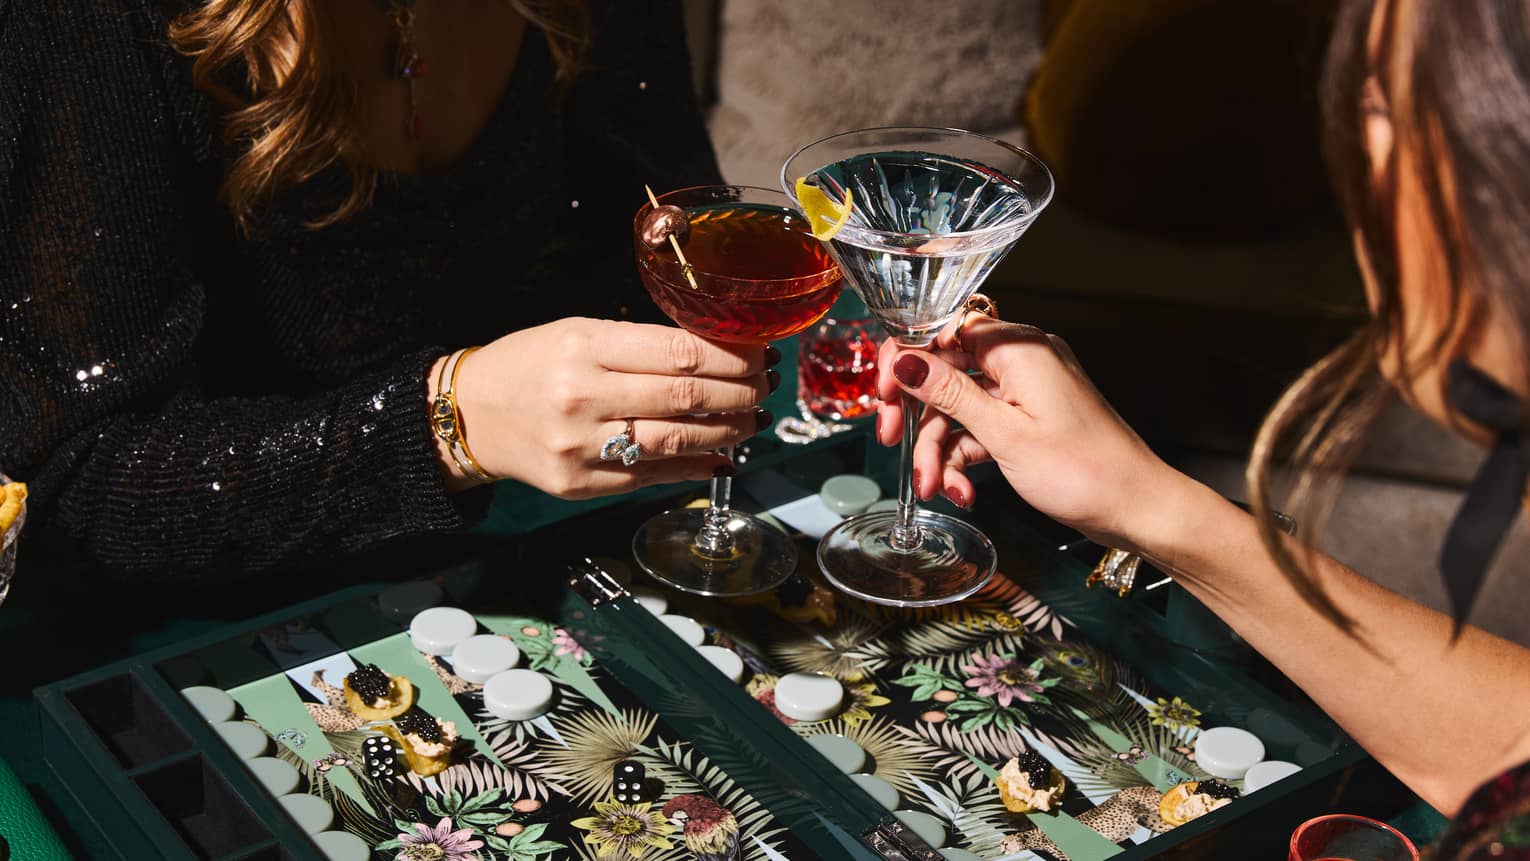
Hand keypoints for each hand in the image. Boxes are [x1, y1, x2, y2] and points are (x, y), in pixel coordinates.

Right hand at [440, 318, 777, 498]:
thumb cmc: (528, 365)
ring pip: (678, 441)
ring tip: (754, 419)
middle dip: (741, 392)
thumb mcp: (577, 333)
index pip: (680, 352)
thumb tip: (716, 355)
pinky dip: (697, 467)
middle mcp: (584, 397)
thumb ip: (640, 344)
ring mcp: (583, 447)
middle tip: (766, 385)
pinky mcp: (583, 485)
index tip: (759, 352)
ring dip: (729, 431)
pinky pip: (654, 477)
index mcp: (584, 347)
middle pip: (687, 398)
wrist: (468, 415)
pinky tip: (723, 456)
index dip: (732, 355)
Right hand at [873, 316, 1185, 552]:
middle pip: (944, 371)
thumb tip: (904, 358)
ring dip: (938, 449)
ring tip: (935, 489)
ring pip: (958, 408)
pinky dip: (964, 457)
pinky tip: (962, 491)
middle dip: (916, 414)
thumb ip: (949, 393)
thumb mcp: (1004, 434)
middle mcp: (1020, 360)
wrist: (1136, 508)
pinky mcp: (1028, 419)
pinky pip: (980, 428)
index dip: (906, 360)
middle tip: (891, 441)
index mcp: (1018, 348)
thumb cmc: (1084, 471)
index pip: (942, 329)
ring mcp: (1025, 391)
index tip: (884, 396)